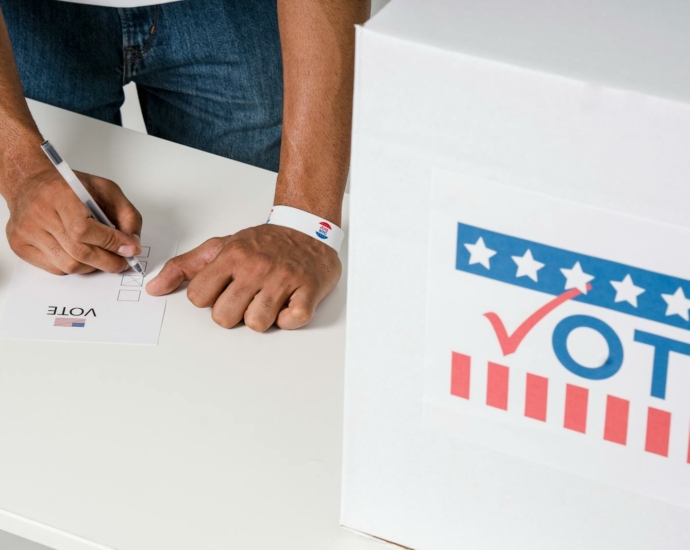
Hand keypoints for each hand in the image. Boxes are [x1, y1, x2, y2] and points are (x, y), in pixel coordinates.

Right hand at [5, 167, 141, 274]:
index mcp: (60, 194)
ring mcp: (27, 232)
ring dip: (92, 266)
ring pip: (68, 265)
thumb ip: (127, 215)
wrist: (30, 182)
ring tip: (102, 258)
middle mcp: (39, 214)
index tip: (130, 250)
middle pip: (79, 252)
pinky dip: (75, 267)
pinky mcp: (20, 245)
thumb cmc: (69, 187)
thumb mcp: (106, 190)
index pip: (84, 230)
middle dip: (108, 262)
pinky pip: (55, 269)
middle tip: (122, 263)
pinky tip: (81, 255)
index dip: (111, 243)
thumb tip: (133, 246)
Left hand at [146, 224, 341, 330]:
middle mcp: (256, 267)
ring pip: (257, 323)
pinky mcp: (309, 290)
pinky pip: (291, 321)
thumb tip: (154, 288)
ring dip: (263, 317)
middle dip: (234, 313)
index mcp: (231, 256)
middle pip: (224, 318)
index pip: (199, 297)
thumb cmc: (265, 242)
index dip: (210, 299)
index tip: (225, 289)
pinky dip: (289, 319)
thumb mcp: (222, 246)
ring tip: (269, 298)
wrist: (308, 228)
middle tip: (248, 297)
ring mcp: (283, 279)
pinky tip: (288, 303)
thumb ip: (186, 267)